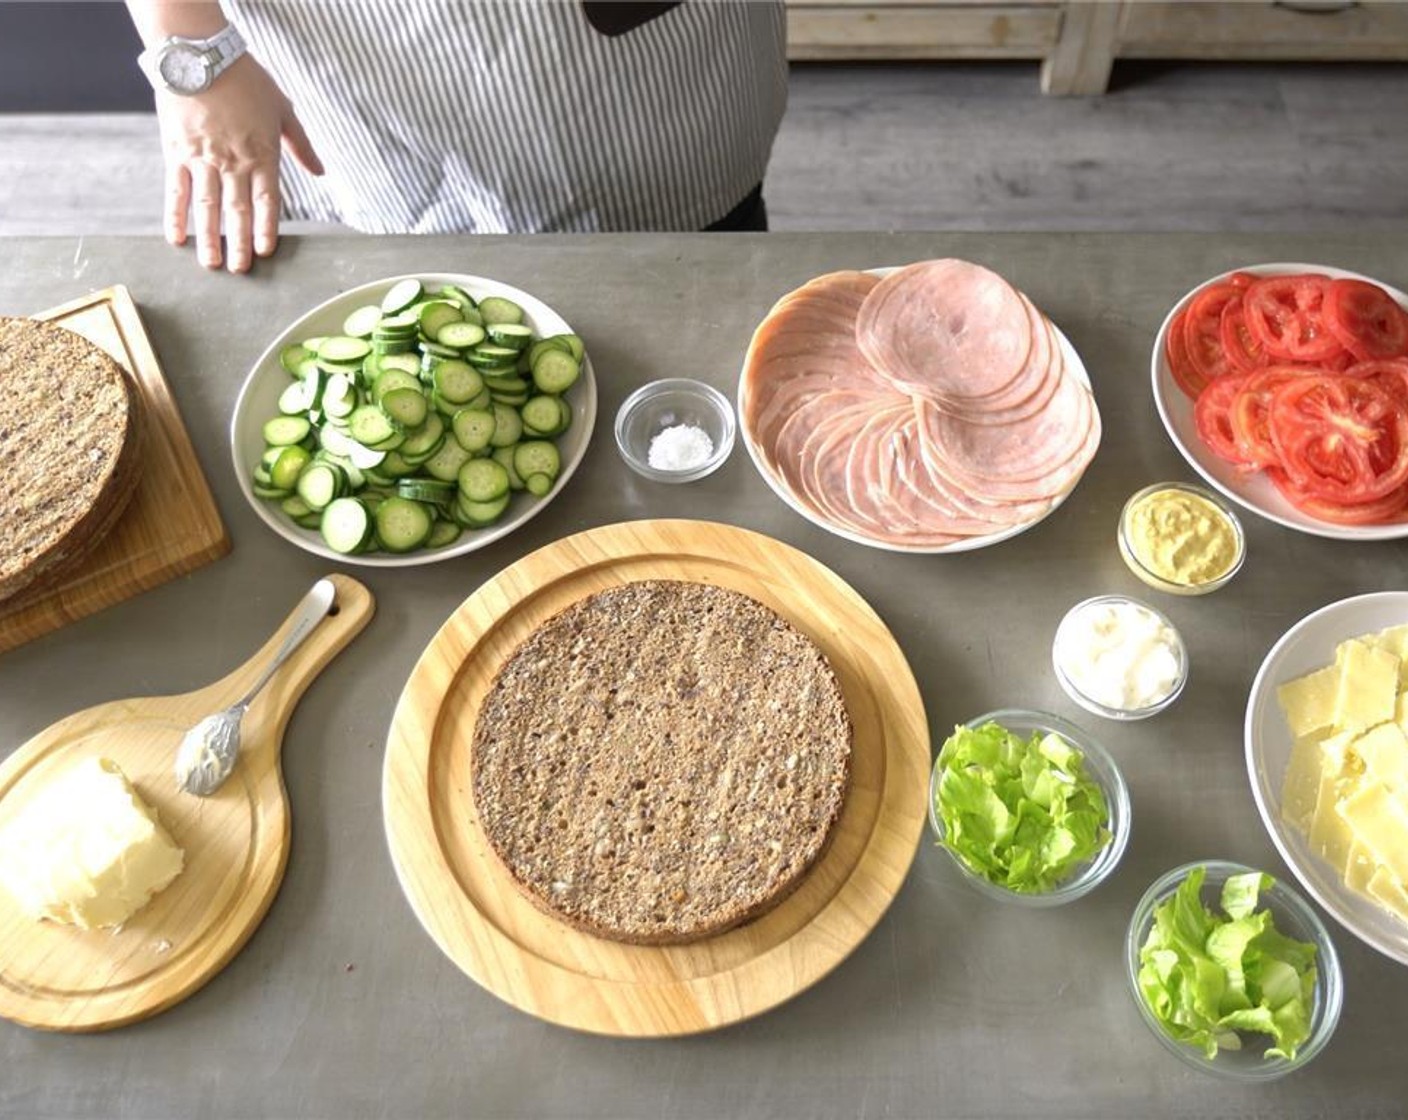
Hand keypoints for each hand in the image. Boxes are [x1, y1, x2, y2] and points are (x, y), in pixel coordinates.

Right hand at [155, 54, 322, 272]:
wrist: (200, 55)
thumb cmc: (246, 79)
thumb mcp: (283, 109)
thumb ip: (301, 145)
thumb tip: (320, 172)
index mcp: (262, 155)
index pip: (267, 203)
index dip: (265, 229)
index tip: (265, 253)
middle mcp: (233, 163)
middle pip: (237, 212)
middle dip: (238, 245)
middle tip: (239, 271)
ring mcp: (202, 160)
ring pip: (207, 208)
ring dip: (209, 239)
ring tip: (211, 264)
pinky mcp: (176, 152)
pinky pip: (175, 190)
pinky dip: (175, 216)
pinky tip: (176, 238)